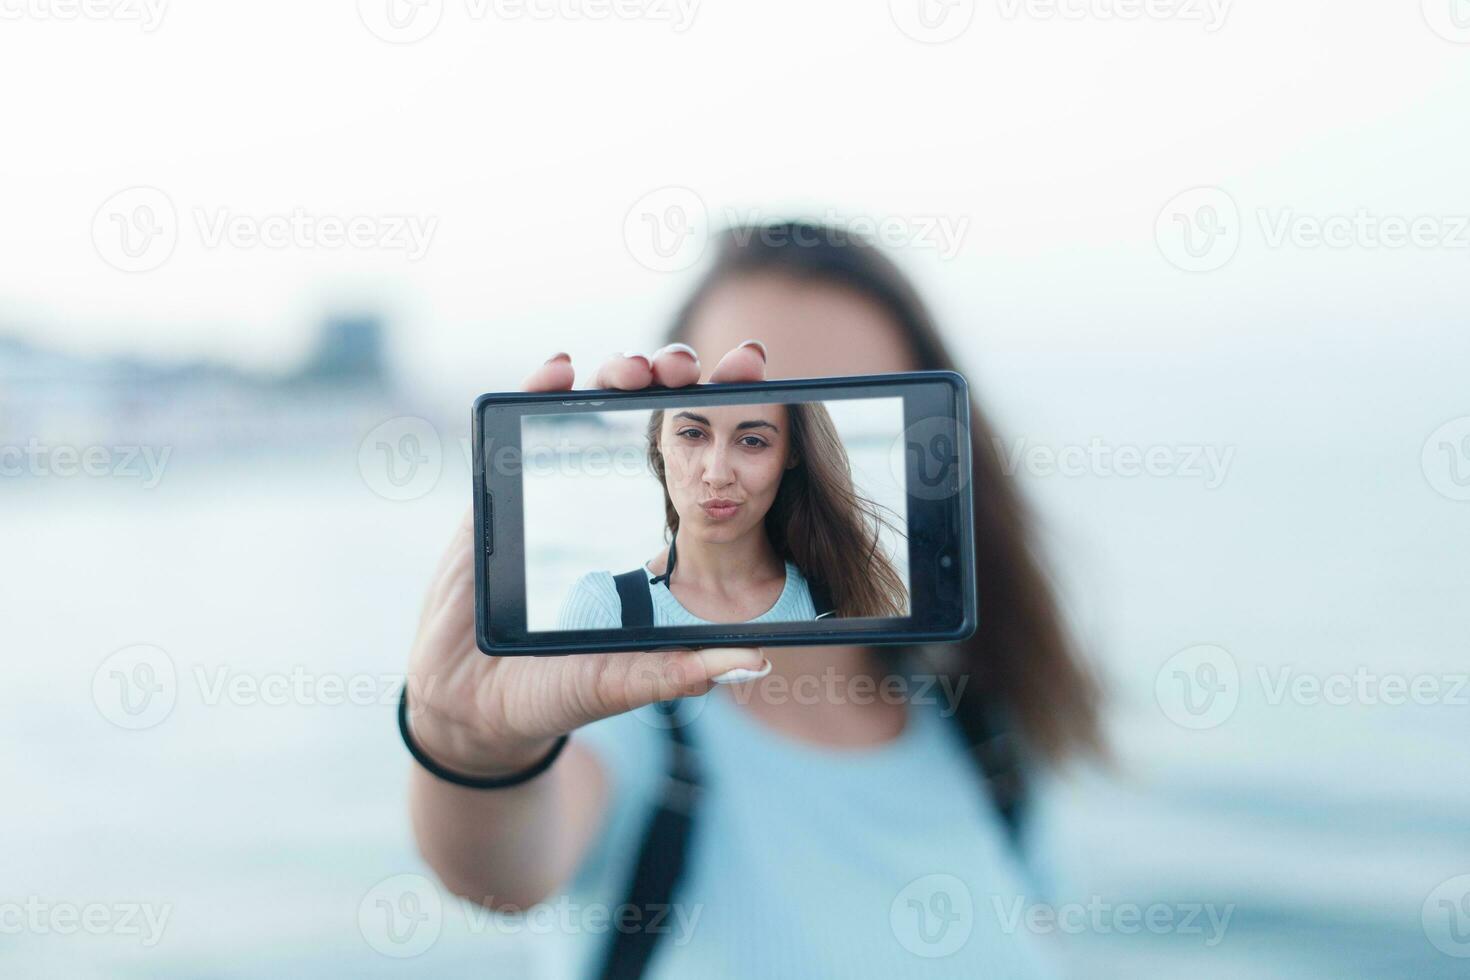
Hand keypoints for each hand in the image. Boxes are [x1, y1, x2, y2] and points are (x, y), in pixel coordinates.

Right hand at [404, 341, 771, 775]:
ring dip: (617, 374)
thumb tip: (757, 659)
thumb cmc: (556, 692)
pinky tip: (559, 368)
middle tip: (694, 367)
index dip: (722, 413)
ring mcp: (551, 491)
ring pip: (591, 409)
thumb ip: (683, 668)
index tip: (754, 377)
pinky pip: (518, 425)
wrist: (472, 705)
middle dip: (676, 378)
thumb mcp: (628, 679)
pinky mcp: (498, 494)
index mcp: (648, 534)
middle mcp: (606, 502)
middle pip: (649, 419)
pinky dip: (537, 387)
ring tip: (638, 370)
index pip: (698, 458)